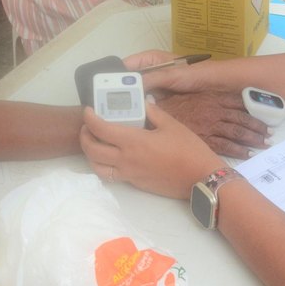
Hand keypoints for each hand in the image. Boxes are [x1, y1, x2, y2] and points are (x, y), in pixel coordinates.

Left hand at [80, 104, 226, 197]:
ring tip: (95, 142)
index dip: (90, 118)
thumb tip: (143, 102)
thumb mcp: (171, 125)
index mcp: (134, 141)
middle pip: (92, 150)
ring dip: (90, 154)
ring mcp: (129, 174)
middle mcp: (126, 159)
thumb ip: (152, 112)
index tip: (88, 110)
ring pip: (97, 167)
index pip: (101, 129)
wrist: (199, 178)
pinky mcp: (134, 183)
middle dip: (85, 136)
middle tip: (88, 126)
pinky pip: (110, 175)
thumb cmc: (188, 149)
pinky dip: (103, 165)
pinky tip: (110, 156)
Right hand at [153, 90, 269, 157]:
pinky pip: (226, 146)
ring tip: (264, 143)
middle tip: (270, 134)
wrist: (158, 114)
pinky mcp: (206, 139)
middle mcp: (216, 111)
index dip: (253, 110)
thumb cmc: (171, 101)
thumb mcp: (188, 91)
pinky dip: (239, 150)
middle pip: (243, 119)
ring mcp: (212, 126)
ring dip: (253, 138)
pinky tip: (248, 153)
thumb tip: (218, 100)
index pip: (239, 103)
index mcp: (213, 98)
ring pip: (238, 133)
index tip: (264, 115)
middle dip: (258, 127)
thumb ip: (206, 97)